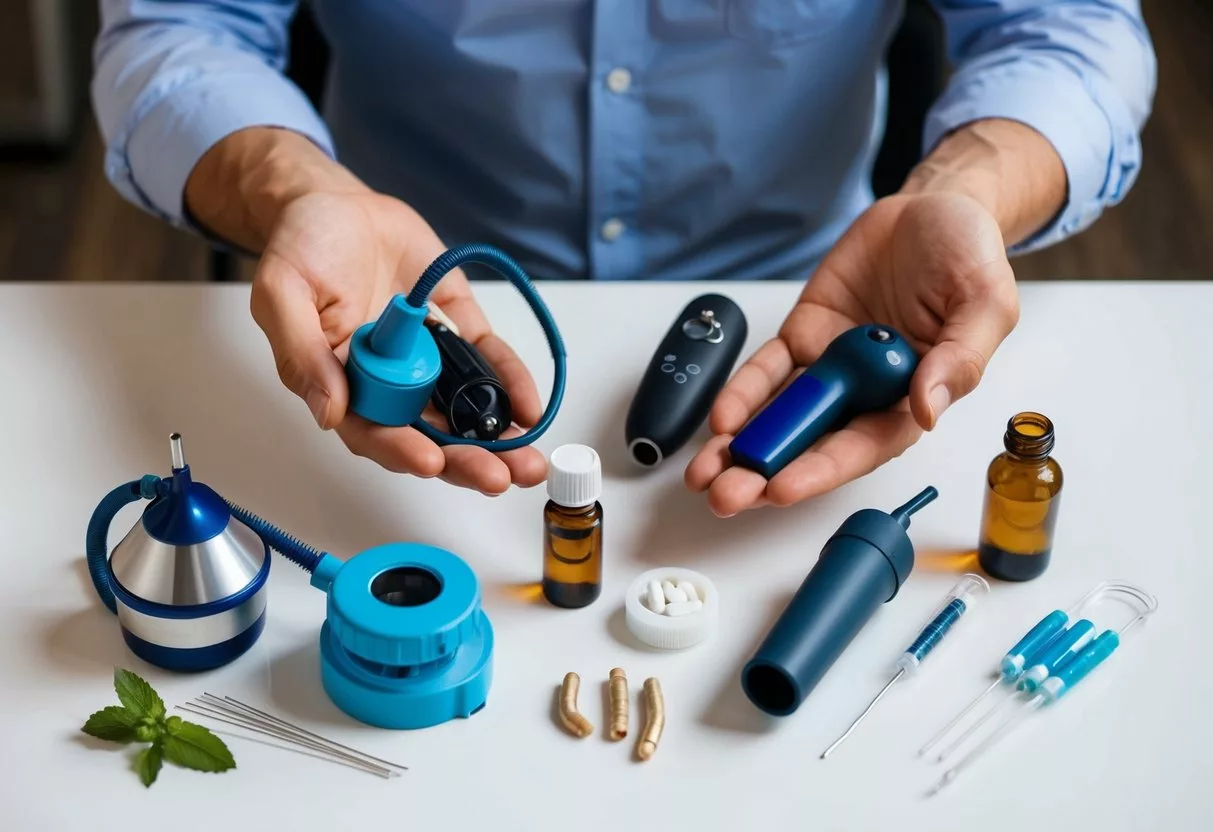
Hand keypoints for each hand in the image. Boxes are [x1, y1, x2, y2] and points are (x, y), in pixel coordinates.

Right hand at [186, 128, 546, 493]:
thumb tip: (329, 411)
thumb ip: (303, 353)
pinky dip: (510, 383)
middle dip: (465, 461)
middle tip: (498, 477)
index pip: (374, 432)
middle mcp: (388, 380)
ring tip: (527, 462)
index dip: (402, 451)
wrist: (335, 202)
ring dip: (497, 439)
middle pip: (428, 435)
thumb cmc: (302, 247)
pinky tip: (529, 408)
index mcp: (342, 382)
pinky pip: (487, 360)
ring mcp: (425, 358)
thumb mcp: (282, 292)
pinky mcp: (455, 328)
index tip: (430, 461)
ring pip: (463, 410)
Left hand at [685, 191, 1019, 515]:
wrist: (930, 209)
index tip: (782, 489)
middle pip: (811, 443)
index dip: (821, 470)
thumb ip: (959, 359)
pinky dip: (742, 394)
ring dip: (743, 447)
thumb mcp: (985, 303)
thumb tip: (928, 409)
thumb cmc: (967, 256)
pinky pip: (767, 371)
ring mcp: (830, 367)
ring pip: (780, 416)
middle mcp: (866, 392)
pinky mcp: (803, 336)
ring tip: (704, 474)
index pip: (862, 447)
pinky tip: (720, 418)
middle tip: (726, 495)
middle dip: (766, 473)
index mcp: (912, 398)